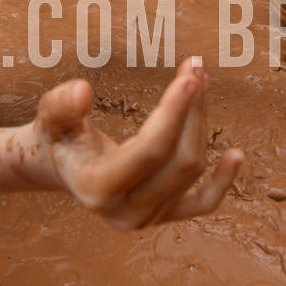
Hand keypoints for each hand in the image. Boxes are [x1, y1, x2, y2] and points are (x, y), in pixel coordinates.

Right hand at [33, 58, 242, 230]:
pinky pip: (202, 204)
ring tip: (200, 81)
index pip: (148, 151)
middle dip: (192, 111)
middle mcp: (125, 212)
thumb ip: (61, 104)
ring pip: (191, 170)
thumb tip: (82, 91)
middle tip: (196, 68)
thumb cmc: (58, 134)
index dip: (173, 114)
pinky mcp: (164, 216)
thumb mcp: (49, 115)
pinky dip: (222, 182)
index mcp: (95, 188)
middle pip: (178, 161)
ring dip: (200, 123)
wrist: (62, 164)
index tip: (189, 77)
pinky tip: (237, 155)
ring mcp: (147, 218)